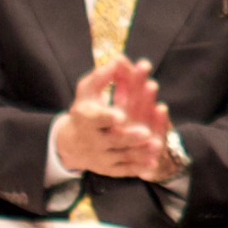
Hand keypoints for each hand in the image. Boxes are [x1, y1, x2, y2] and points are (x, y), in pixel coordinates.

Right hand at [57, 60, 165, 179]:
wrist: (71, 144)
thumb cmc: (85, 111)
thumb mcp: (87, 92)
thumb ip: (102, 76)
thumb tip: (119, 58)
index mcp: (86, 119)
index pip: (95, 118)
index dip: (107, 117)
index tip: (120, 115)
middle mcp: (93, 140)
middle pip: (112, 139)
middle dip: (128, 136)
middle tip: (145, 132)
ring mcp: (101, 156)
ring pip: (121, 156)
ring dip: (139, 152)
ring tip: (156, 145)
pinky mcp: (110, 168)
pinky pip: (125, 169)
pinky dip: (138, 167)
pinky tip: (153, 163)